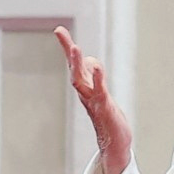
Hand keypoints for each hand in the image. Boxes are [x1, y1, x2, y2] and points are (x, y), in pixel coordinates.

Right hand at [55, 26, 135, 173]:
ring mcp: (93, 99)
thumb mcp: (101, 93)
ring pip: (81, 79)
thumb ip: (95, 78)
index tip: (58, 29)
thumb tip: (92, 63)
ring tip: (76, 47)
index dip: (67, 47)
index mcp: (85, 87)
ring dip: (78, 63)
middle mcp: (85, 91)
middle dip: (68, 49)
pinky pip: (99, 91)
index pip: (74, 64)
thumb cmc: (107, 117)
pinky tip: (97, 68)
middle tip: (60, 31)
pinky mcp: (104, 107)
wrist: (114, 144)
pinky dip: (98, 79)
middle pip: (74, 67)